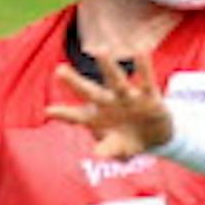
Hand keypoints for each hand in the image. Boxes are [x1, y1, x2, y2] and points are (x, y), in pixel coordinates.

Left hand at [48, 51, 171, 159]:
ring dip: (108, 67)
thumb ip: (108, 150)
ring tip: (101, 51)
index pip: (78, 117)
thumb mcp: (119, 150)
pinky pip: (146, 80)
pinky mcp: (149, 96)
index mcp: (98, 118)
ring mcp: (128, 98)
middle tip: (59, 70)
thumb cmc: (128, 140)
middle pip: (90, 92)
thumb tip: (97, 153)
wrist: (156, 135)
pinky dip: (144, 67)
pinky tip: (141, 51)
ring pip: (116, 81)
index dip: (65, 115)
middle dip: (75, 83)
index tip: (49, 111)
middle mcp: (110, 103)